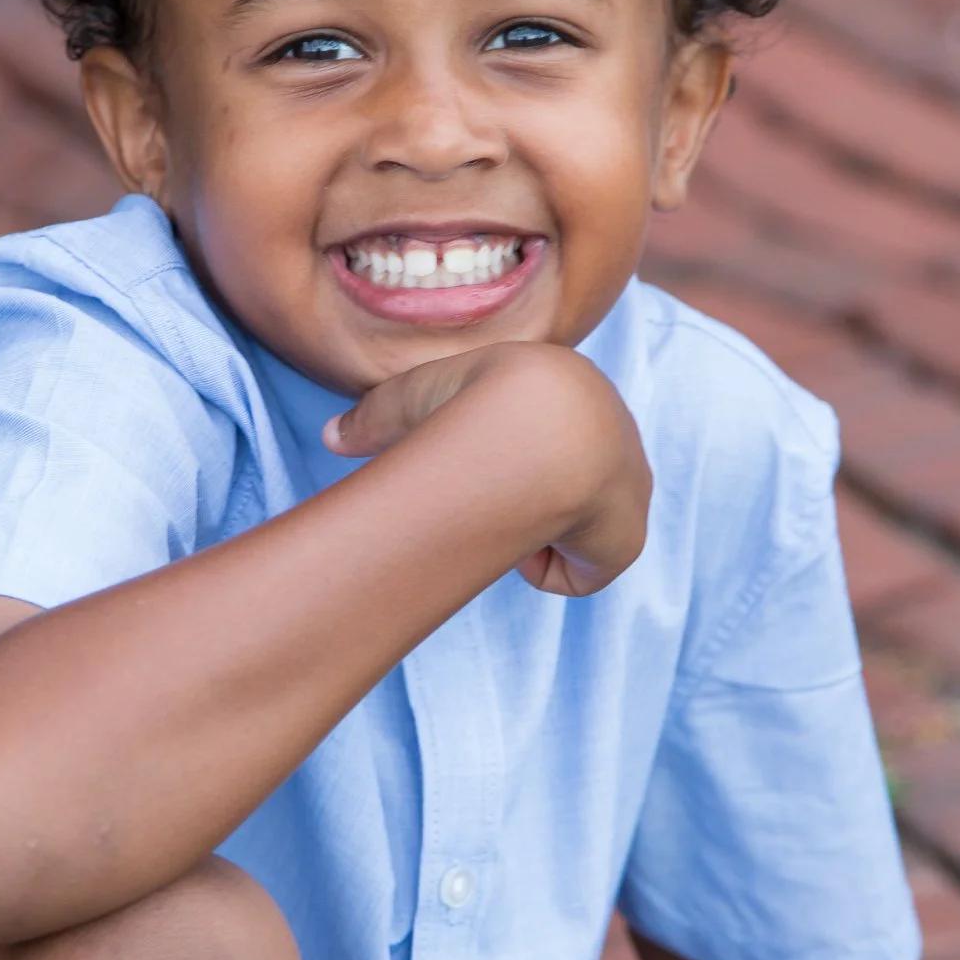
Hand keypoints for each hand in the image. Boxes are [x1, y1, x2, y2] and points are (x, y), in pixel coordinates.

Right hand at [325, 342, 650, 596]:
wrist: (536, 429)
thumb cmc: (472, 399)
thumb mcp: (413, 396)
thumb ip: (378, 416)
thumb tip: (332, 436)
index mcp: (571, 389)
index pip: (551, 429)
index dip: (510, 454)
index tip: (475, 468)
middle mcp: (614, 433)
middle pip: (574, 480)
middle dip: (528, 497)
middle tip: (487, 504)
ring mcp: (627, 487)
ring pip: (578, 526)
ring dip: (536, 531)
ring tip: (502, 524)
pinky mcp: (626, 537)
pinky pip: (584, 570)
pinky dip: (548, 566)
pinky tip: (526, 544)